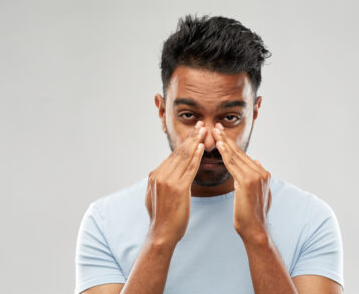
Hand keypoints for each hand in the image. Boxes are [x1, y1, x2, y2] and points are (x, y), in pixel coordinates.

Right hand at [145, 121, 205, 244]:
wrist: (161, 234)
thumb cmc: (162, 219)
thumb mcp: (154, 197)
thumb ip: (157, 183)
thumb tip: (157, 174)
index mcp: (155, 175)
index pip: (173, 156)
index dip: (184, 143)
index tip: (193, 133)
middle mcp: (160, 175)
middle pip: (179, 152)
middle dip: (191, 137)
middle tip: (200, 124)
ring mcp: (168, 181)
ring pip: (184, 157)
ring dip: (196, 142)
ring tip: (203, 130)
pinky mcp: (178, 188)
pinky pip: (190, 169)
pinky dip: (196, 156)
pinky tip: (202, 147)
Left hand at [211, 123, 271, 241]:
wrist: (255, 230)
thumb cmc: (252, 215)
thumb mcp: (259, 193)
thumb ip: (258, 177)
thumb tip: (258, 162)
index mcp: (263, 174)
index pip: (244, 156)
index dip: (232, 145)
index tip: (223, 134)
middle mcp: (261, 172)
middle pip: (240, 153)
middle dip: (227, 139)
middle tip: (216, 126)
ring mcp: (255, 176)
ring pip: (236, 156)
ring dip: (224, 142)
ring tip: (215, 131)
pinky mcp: (247, 182)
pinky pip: (233, 165)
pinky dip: (225, 154)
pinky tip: (219, 145)